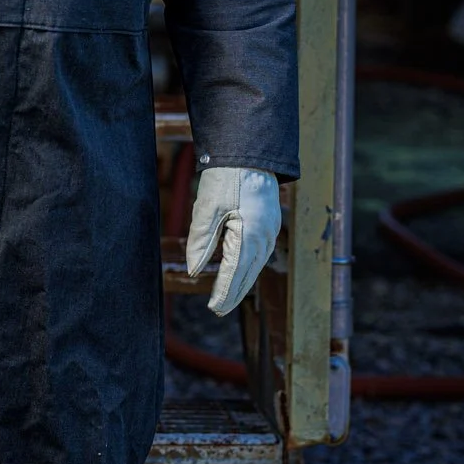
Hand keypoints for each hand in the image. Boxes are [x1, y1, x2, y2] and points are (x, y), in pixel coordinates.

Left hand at [185, 166, 280, 316]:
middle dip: (233, 293)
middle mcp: (264, 236)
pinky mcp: (269, 224)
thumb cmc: (227, 177)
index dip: (224, 292)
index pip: (235, 272)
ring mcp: (270, 230)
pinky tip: (239, 274)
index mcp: (249, 233)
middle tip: (218, 310)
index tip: (214, 308)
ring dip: (242, 282)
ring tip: (227, 298)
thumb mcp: (207, 208)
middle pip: (248, 273)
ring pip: (255, 265)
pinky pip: (259, 253)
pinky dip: (248, 267)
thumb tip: (194, 270)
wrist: (249, 153)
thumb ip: (201, 241)